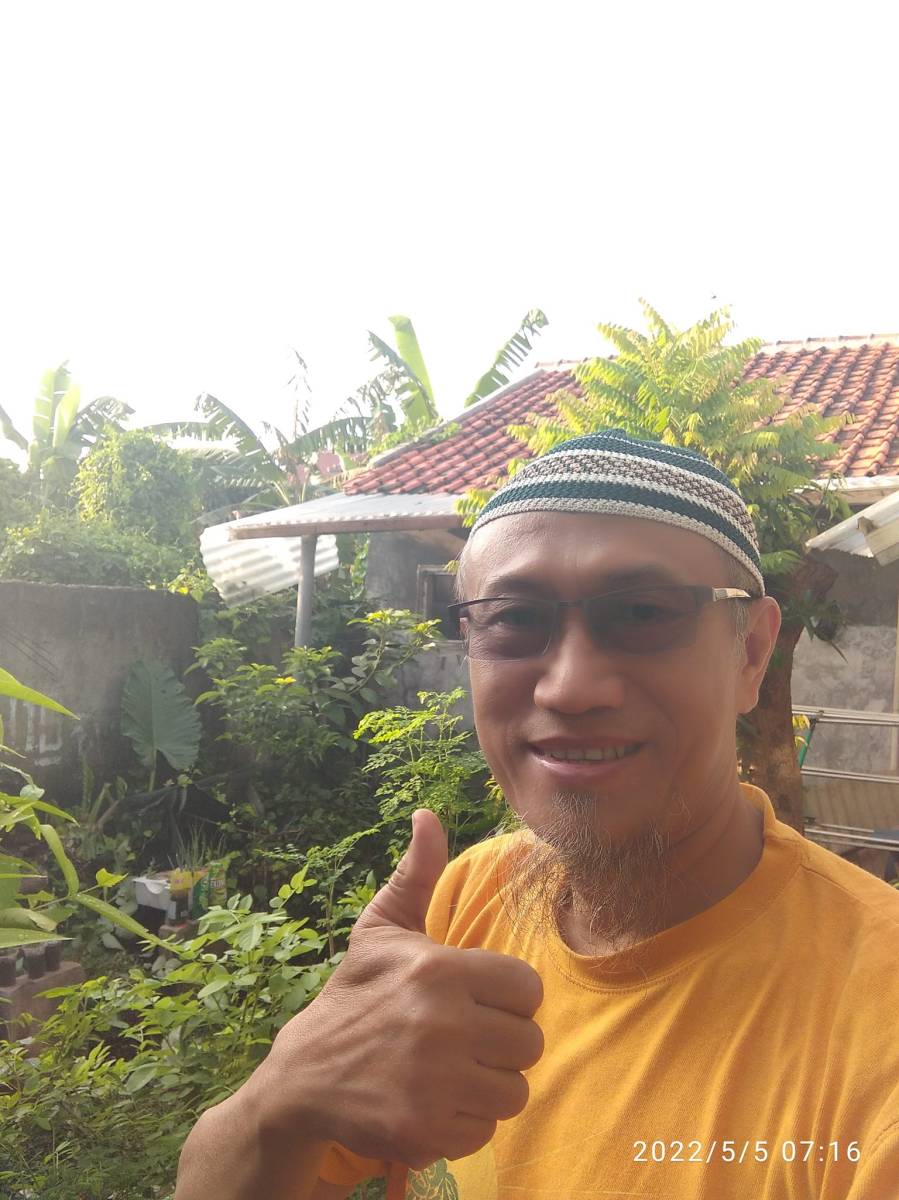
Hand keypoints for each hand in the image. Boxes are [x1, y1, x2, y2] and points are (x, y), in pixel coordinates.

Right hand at [265, 808, 543, 1171]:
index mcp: (439, 969)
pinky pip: (485, 1130)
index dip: (508, 998)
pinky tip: (435, 1101)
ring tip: (453, 1072)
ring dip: (489, 1085)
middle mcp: (440, 1024)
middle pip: (528, 1042)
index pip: (528, 989)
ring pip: (514, 1090)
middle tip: (465, 1041)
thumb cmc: (356, 995)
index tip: (480, 1002)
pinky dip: (466, 1121)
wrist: (303, 1076)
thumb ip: (417, 874)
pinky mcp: (424, 1129)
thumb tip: (428, 815)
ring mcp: (432, 1081)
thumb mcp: (382, 930)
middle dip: (502, 1044)